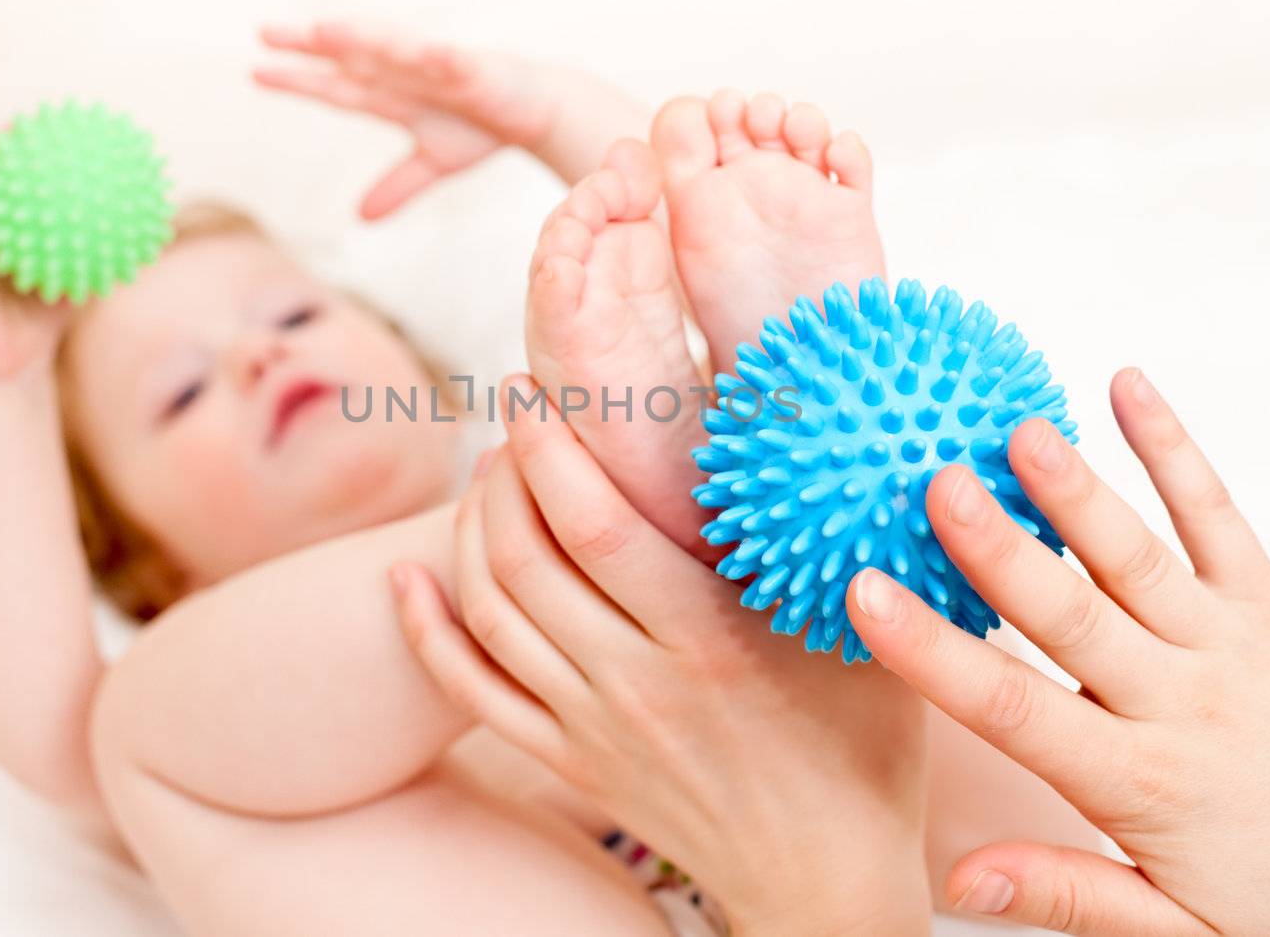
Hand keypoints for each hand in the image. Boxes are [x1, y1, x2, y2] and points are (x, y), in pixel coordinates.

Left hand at [254, 20, 557, 219]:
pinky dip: (439, 56)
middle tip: (265, 32)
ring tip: (326, 30)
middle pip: (351, 58)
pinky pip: (454, 61)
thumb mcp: (433, 164)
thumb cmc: (479, 128)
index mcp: (391, 97)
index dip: (298, 81)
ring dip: (362, 39)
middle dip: (311, 45)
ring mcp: (438, 67)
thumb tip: (360, 219)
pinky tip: (424, 49)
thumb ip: (395, 187)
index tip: (256, 72)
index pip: (335, 87)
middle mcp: (406, 75)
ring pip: (394, 50)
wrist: (533, 112)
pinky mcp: (475, 69)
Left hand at [389, 380, 931, 936]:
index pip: (596, 524)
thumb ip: (825, 535)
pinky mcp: (571, 764)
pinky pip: (471, 693)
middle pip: (524, 558)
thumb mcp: (864, 631)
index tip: (535, 387)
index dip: (549, 446)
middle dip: (502, 470)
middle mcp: (637, 684)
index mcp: (710, 641)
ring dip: (468, 529)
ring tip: (489, 474)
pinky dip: (426, 630)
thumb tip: (801, 417)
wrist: (827, 880)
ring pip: (489, 613)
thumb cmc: (862, 743)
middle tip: (514, 418)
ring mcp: (593, 730)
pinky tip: (405, 578)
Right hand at [846, 368, 1269, 935]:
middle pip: (1072, 616)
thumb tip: (962, 880)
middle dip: (1000, 548)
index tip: (868, 598)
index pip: (1015, 711)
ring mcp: (1231, 643)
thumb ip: (1068, 896)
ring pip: (1138, 558)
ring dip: (1077, 491)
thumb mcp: (1180, 932)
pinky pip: (1219, 517)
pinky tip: (1127, 388)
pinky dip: (1174, 450)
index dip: (934, 654)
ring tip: (1022, 430)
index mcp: (1139, 782)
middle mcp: (1180, 702)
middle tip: (938, 484)